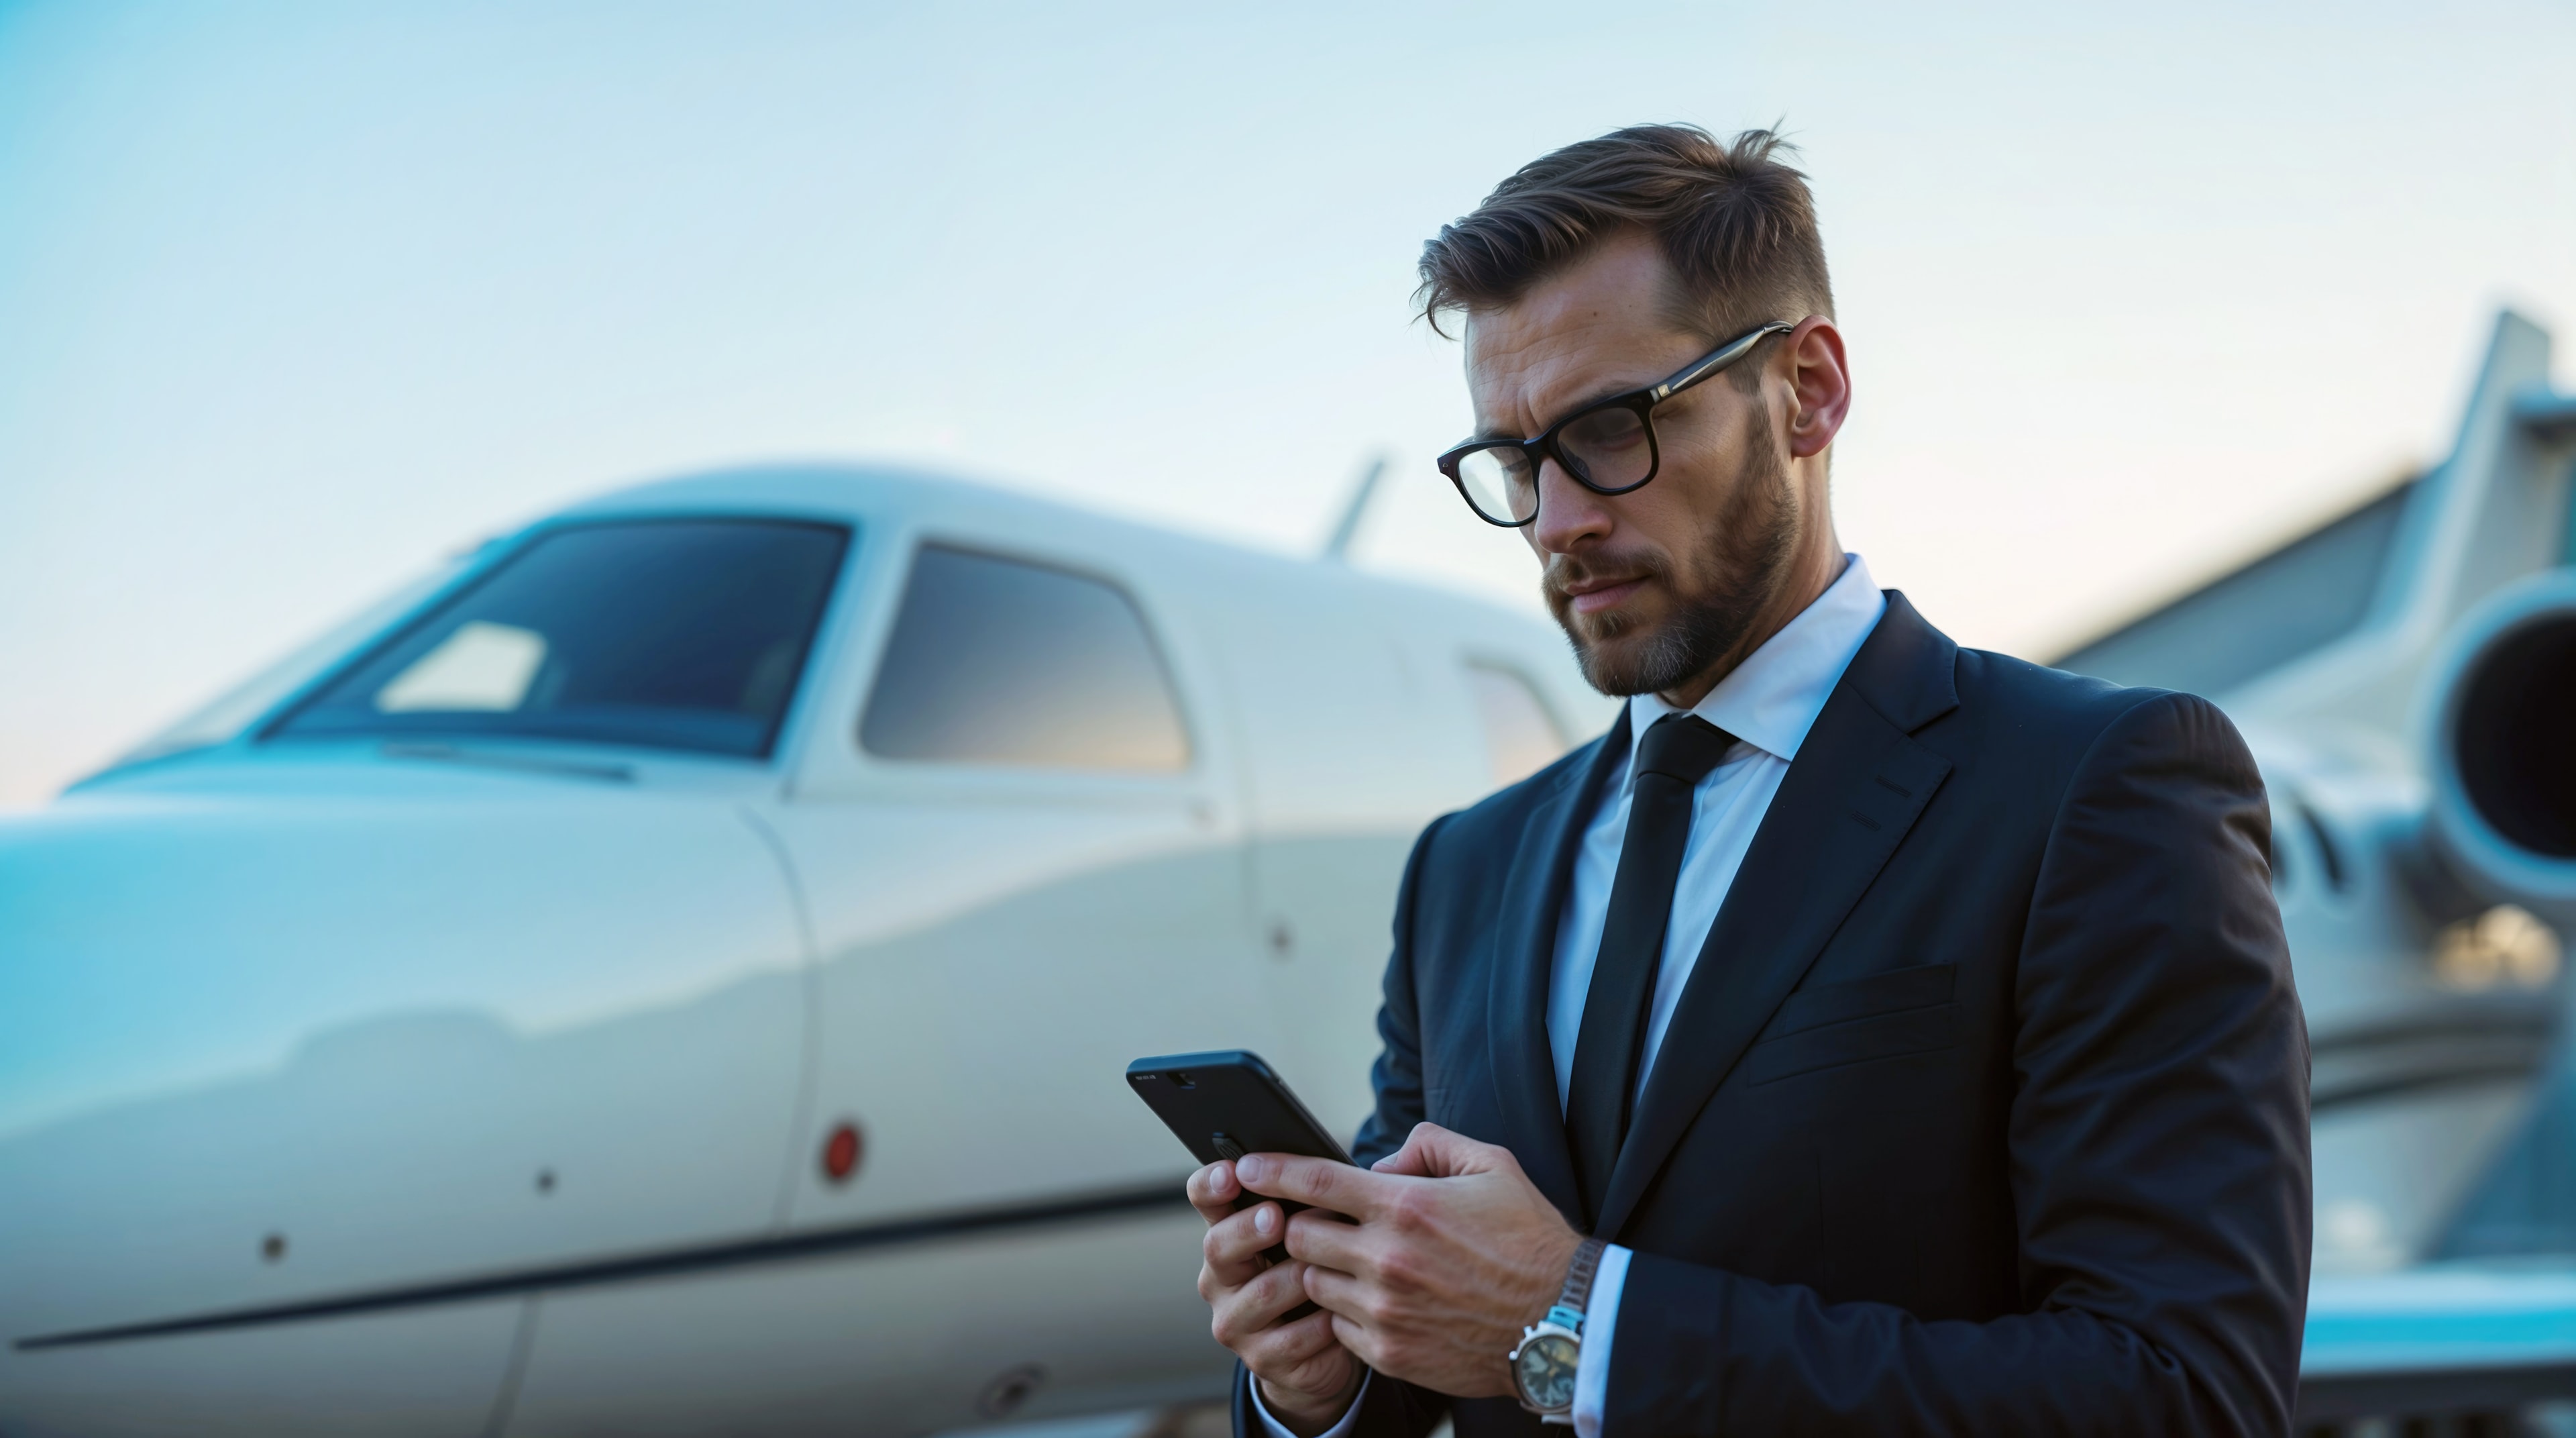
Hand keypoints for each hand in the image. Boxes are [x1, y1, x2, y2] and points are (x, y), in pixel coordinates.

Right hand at [1189, 1159, 1364, 1433]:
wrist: (1320, 1350)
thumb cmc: (1315, 1274)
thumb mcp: (1307, 1235)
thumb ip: (1303, 1204)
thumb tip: (1324, 1167)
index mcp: (1228, 1234)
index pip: (1204, 1198)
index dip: (1211, 1184)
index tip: (1231, 1173)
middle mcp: (1220, 1278)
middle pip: (1219, 1246)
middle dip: (1249, 1230)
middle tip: (1276, 1217)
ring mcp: (1236, 1322)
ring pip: (1261, 1294)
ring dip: (1299, 1277)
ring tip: (1331, 1266)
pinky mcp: (1260, 1360)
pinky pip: (1293, 1339)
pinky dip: (1322, 1324)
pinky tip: (1342, 1312)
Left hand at [1236, 1123, 1583, 1396]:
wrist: (1563, 1323)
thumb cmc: (1529, 1240)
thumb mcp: (1491, 1166)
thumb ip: (1428, 1147)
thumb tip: (1381, 1165)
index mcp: (1406, 1207)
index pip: (1314, 1181)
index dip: (1270, 1172)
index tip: (1244, 1168)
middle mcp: (1386, 1259)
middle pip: (1299, 1235)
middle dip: (1300, 1224)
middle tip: (1318, 1221)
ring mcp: (1384, 1311)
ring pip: (1313, 1283)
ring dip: (1322, 1270)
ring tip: (1353, 1263)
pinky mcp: (1389, 1353)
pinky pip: (1338, 1327)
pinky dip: (1346, 1312)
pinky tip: (1378, 1301)